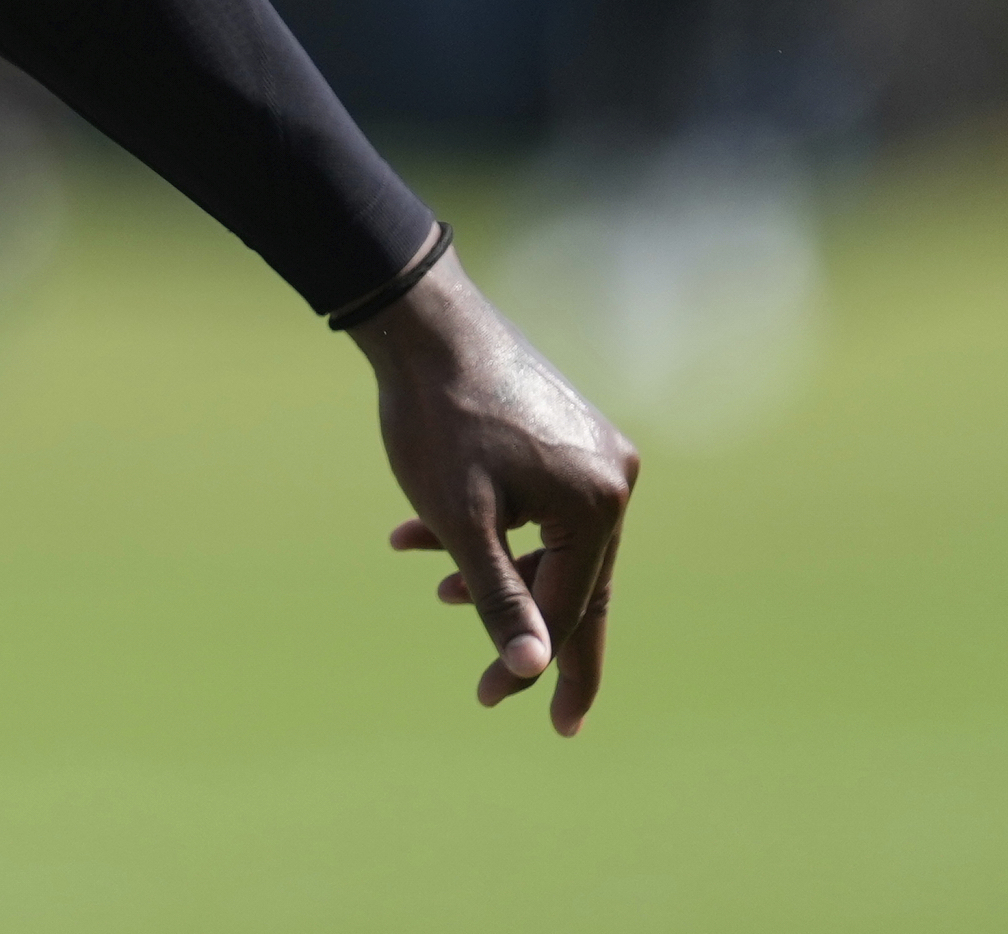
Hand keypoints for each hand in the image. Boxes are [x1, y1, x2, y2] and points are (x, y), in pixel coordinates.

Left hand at [353, 251, 639, 732]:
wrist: (419, 321)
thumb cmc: (435, 420)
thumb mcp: (461, 521)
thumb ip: (500, 597)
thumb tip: (532, 668)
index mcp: (599, 504)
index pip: (573, 609)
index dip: (540, 666)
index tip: (515, 709)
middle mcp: (612, 477)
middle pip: (571, 578)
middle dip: (522, 623)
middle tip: (493, 688)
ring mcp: (593, 450)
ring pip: (546, 539)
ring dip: (494, 567)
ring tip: (437, 585)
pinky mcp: (564, 430)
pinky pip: (536, 501)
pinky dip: (490, 524)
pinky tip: (421, 531)